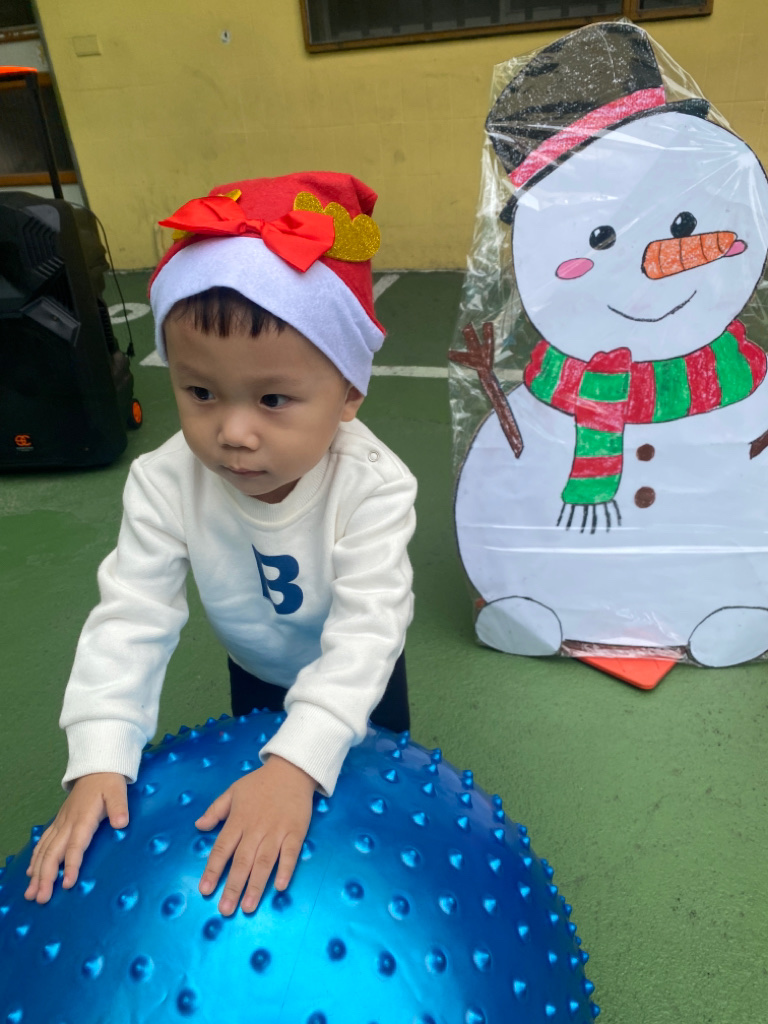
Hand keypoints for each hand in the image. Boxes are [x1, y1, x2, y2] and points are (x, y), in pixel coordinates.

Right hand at [24, 772, 127, 902]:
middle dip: (45, 877)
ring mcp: (61, 823)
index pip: (75, 846)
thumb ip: (119, 807)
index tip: (67, 883)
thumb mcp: (117, 791)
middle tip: (40, 898)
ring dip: (37, 872)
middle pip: (53, 853)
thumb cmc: (108, 782)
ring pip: (45, 850)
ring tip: (30, 893)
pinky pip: (44, 842)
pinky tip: (30, 872)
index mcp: (83, 819)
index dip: (71, 864)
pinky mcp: (59, 822)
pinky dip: (36, 858)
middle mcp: (67, 823)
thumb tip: (121, 823)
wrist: (96, 768)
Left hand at [195, 755, 315, 915]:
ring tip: (248, 907)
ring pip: (264, 861)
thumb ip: (216, 810)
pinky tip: (279, 886)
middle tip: (225, 910)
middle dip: (233, 887)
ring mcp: (277, 831)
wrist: (292, 769)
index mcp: (238, 820)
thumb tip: (198, 826)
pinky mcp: (296, 832)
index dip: (213, 870)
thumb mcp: (233, 791)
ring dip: (256, 885)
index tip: (205, 890)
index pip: (222, 848)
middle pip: (242, 861)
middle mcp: (255, 829)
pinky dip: (285, 869)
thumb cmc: (260, 783)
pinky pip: (290, 853)